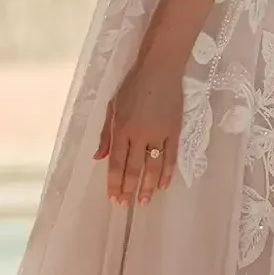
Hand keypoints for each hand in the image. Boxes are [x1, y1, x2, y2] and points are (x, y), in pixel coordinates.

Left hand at [94, 56, 182, 205]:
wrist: (160, 68)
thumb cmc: (133, 85)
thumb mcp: (112, 106)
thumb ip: (106, 134)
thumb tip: (98, 158)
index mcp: (122, 128)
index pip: (117, 162)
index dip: (115, 182)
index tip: (113, 198)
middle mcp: (139, 134)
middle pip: (133, 168)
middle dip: (129, 189)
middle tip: (126, 205)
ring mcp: (159, 134)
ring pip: (153, 167)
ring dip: (148, 186)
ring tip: (144, 201)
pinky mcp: (174, 131)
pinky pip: (171, 157)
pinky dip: (167, 173)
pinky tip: (163, 185)